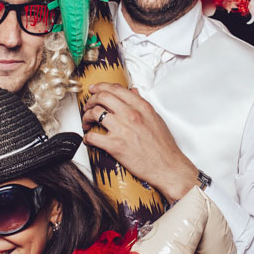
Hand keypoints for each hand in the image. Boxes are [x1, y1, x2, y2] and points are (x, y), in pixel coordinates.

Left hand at [81, 83, 197, 202]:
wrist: (167, 167)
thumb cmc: (164, 146)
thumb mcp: (156, 118)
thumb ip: (142, 103)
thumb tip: (133, 92)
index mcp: (141, 107)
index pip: (116, 89)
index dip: (100, 86)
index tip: (94, 89)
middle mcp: (131, 115)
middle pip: (102, 97)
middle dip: (90, 100)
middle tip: (88, 106)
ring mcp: (122, 129)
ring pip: (95, 113)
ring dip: (86, 117)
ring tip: (87, 122)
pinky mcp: (115, 146)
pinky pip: (93, 137)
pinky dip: (87, 137)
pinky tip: (89, 139)